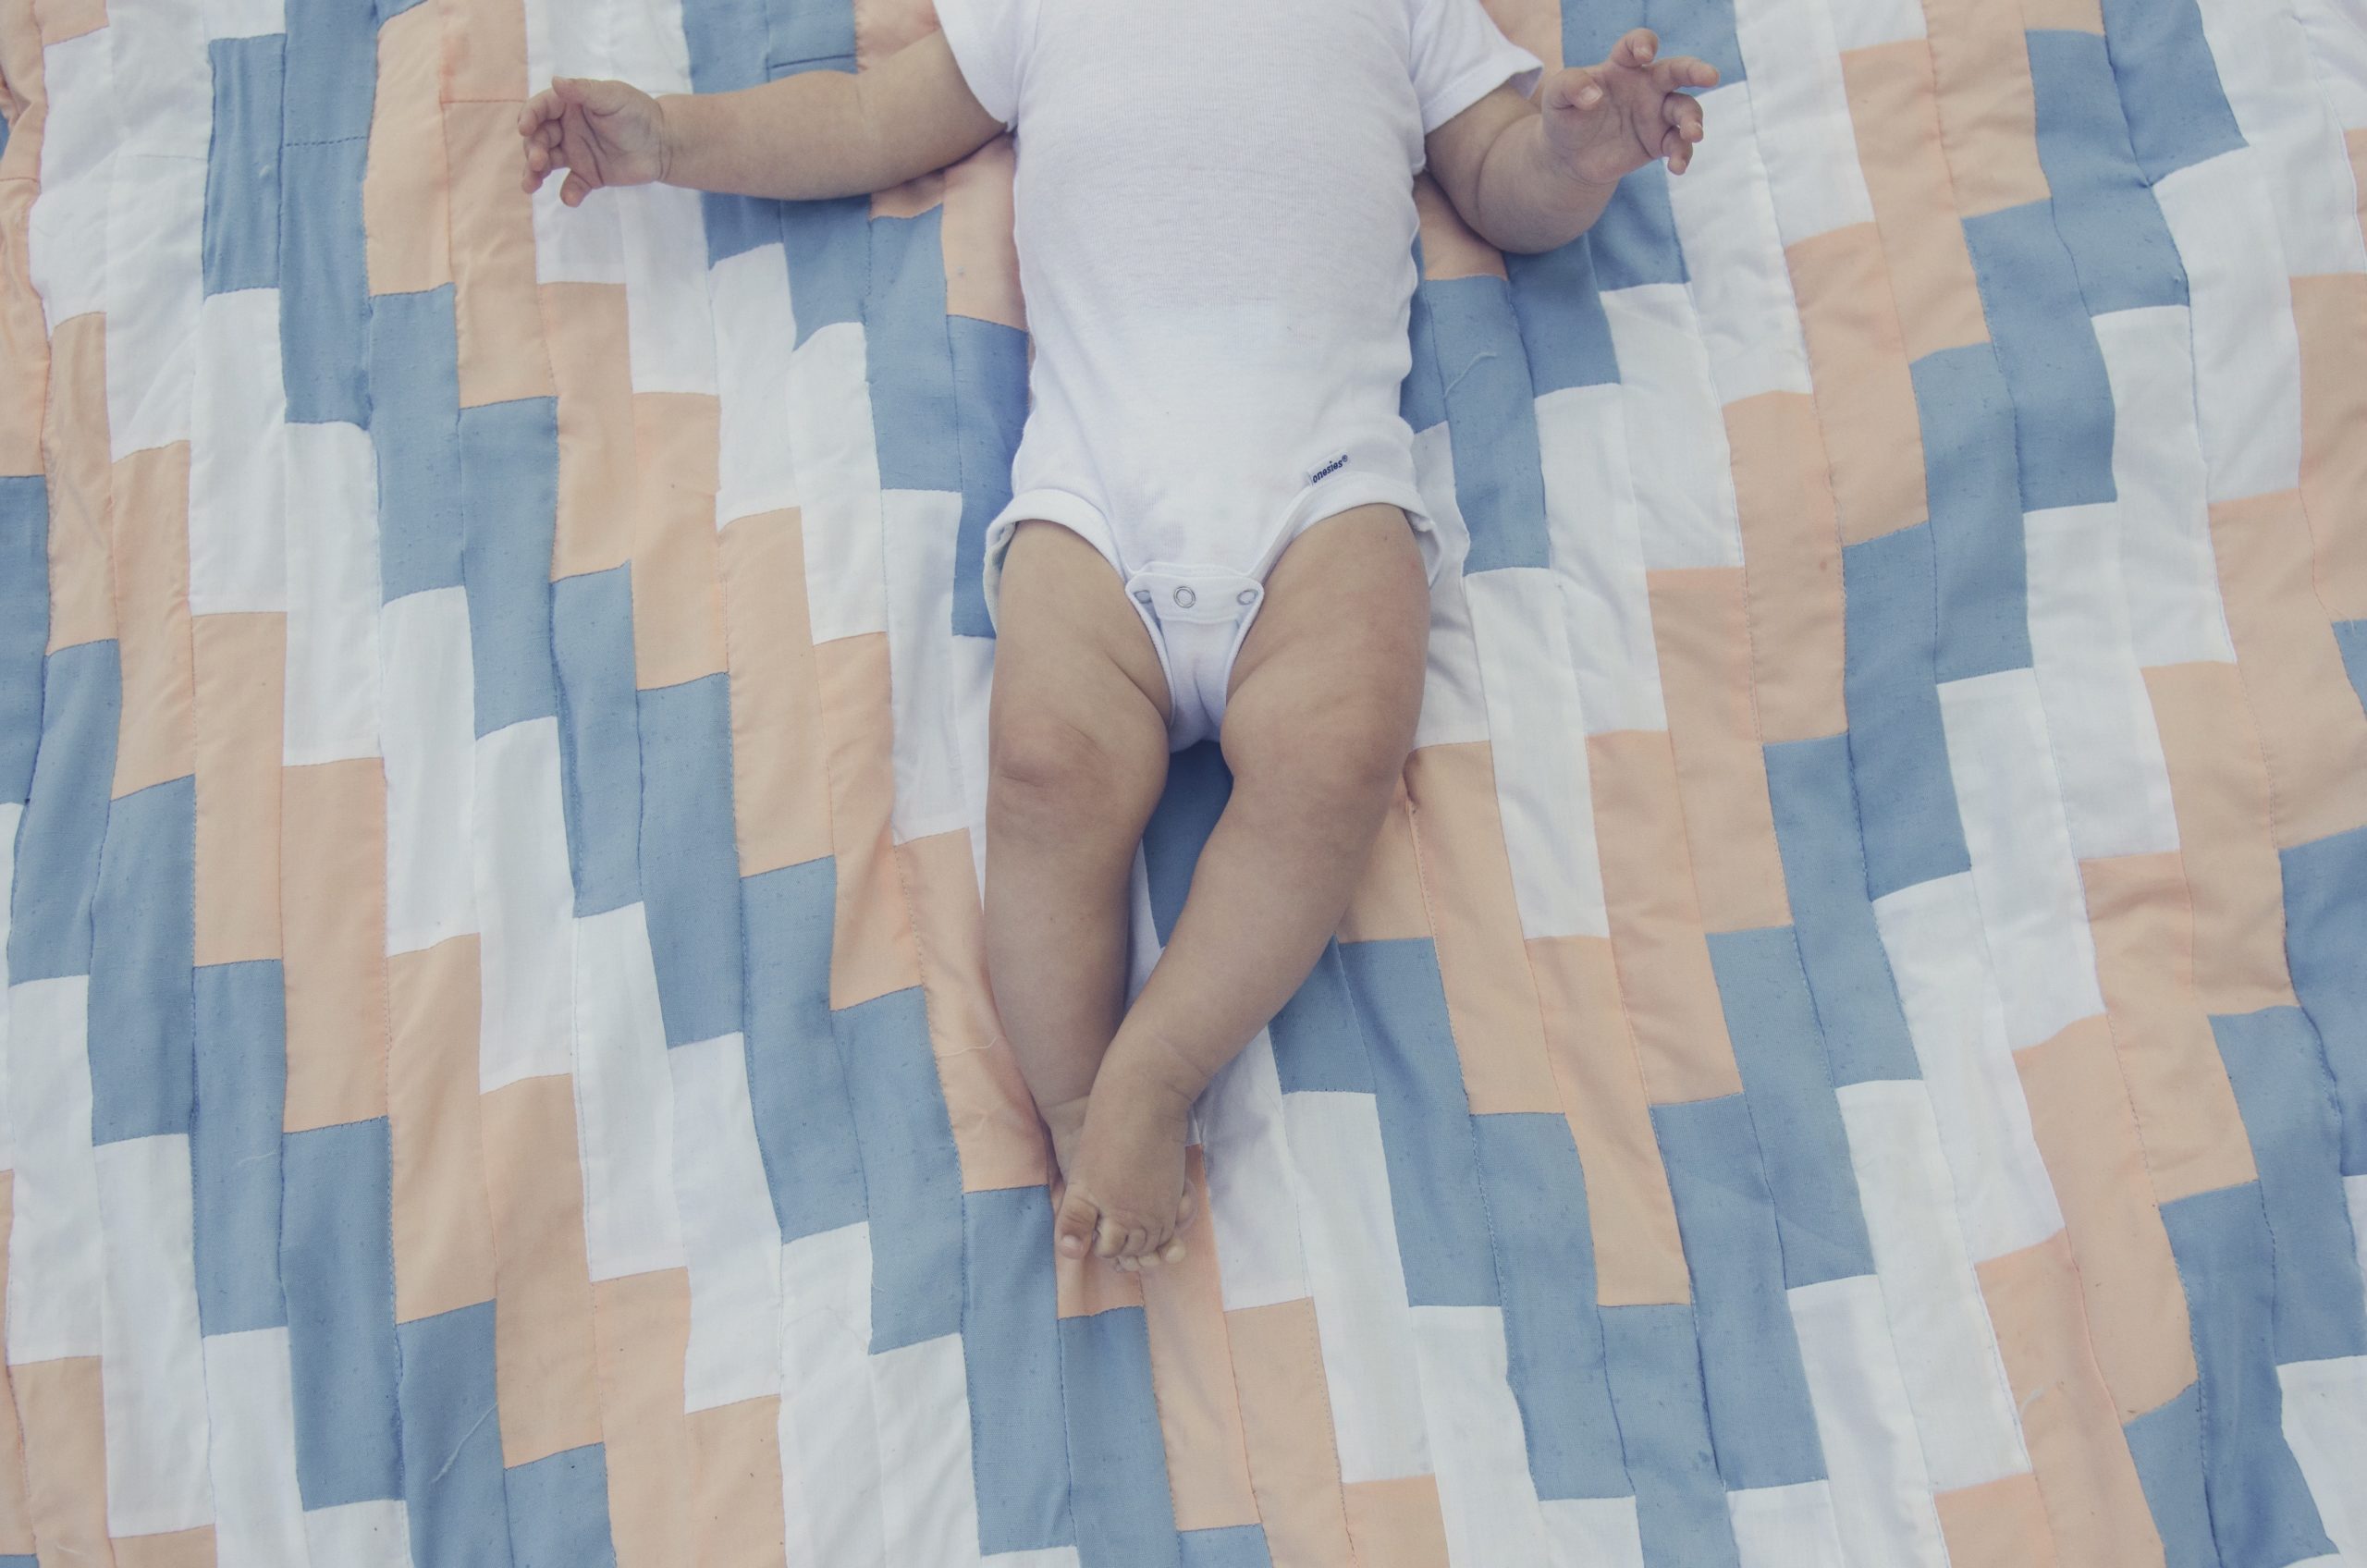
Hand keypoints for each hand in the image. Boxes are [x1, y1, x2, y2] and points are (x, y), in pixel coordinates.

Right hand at [518, 77, 668, 205]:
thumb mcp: (612, 97)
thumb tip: (555, 81)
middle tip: (539, 161)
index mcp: (569, 105)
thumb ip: (584, 91)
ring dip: (535, 173)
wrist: (664, 143)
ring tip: (530, 185)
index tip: (525, 128)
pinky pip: (572, 186)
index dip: (529, 117)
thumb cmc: (638, 113)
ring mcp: (575, 153)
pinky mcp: (588, 175)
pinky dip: (569, 193)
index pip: (540, 109)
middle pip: (538, 138)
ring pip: (546, 163)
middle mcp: (567, 128)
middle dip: (533, 149)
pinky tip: (571, 199)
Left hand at [1539, 29, 1717, 185]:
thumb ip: (1569, 86)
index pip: (1636, 46)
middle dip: (1696, 70)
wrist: (1571, 157)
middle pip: (1677, 71)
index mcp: (1622, 67)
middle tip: (1711, 76)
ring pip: (1685, 109)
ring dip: (1693, 120)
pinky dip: (1682, 155)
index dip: (1643, 44)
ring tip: (1693, 134)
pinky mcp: (1660, 142)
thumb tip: (1593, 96)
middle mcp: (1646, 85)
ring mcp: (1657, 113)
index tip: (1645, 55)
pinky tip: (1677, 167)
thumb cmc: (1566, 118)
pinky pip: (1678, 145)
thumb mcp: (1556, 99)